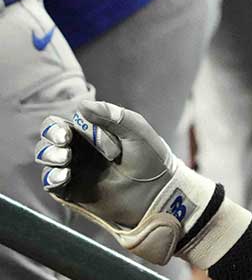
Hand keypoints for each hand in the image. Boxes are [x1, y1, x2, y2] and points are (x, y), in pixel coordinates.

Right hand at [35, 101, 216, 264]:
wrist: (157, 193)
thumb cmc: (151, 160)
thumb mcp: (137, 132)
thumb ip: (113, 116)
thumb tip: (82, 105)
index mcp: (94, 132)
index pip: (65, 122)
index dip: (59, 125)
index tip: (67, 132)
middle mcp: (81, 149)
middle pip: (50, 137)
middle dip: (51, 136)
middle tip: (63, 141)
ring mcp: (76, 170)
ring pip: (47, 157)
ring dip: (49, 155)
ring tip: (65, 159)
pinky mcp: (73, 191)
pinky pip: (51, 182)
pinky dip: (52, 177)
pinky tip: (64, 175)